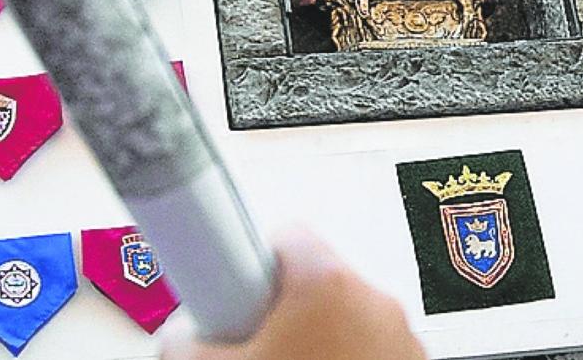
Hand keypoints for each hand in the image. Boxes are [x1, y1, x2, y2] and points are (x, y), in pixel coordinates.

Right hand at [161, 231, 426, 359]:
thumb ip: (185, 345)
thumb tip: (178, 337)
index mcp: (326, 285)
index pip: (285, 235)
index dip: (252, 260)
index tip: (237, 290)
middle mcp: (375, 301)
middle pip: (316, 280)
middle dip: (283, 312)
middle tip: (258, 352)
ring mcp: (404, 339)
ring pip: (347, 319)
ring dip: (318, 342)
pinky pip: (373, 350)